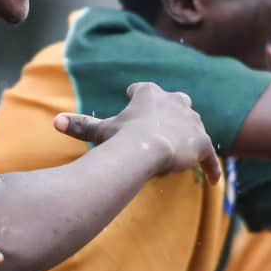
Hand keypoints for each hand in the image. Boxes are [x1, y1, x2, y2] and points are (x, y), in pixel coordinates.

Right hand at [54, 81, 219, 183]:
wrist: (146, 149)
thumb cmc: (121, 138)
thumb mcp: (101, 131)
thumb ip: (80, 125)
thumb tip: (55, 121)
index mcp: (149, 94)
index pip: (143, 89)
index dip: (137, 94)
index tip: (131, 95)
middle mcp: (174, 101)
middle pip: (178, 100)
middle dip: (173, 108)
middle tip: (167, 121)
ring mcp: (191, 120)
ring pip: (194, 125)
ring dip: (191, 134)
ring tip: (187, 147)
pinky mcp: (202, 142)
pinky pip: (209, 156)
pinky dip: (211, 168)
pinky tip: (215, 181)